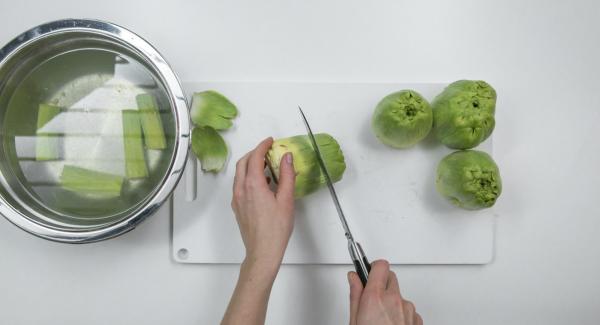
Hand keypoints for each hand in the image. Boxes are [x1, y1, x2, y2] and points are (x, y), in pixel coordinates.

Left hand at [231, 137, 295, 269]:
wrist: (263, 251)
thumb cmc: (276, 228)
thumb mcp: (287, 200)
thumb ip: (287, 176)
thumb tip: (286, 157)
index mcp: (253, 185)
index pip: (255, 157)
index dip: (262, 146)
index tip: (270, 141)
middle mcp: (241, 189)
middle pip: (243, 162)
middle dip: (254, 153)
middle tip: (268, 150)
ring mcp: (237, 198)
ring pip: (239, 174)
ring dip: (250, 164)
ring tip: (266, 165)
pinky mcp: (237, 207)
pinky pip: (240, 184)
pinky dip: (248, 177)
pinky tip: (262, 183)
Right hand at [348, 260, 422, 324]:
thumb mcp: (355, 319)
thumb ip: (355, 295)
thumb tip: (354, 278)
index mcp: (376, 297)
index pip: (380, 265)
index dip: (372, 267)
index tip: (367, 270)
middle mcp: (394, 299)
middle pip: (390, 277)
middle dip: (381, 283)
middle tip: (372, 297)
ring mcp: (408, 309)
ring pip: (399, 294)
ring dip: (391, 300)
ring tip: (381, 316)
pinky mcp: (416, 318)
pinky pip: (407, 308)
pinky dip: (400, 312)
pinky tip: (391, 323)